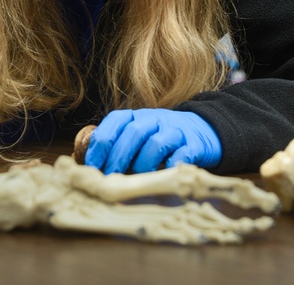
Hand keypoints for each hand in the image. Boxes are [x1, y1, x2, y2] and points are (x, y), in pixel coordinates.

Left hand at [84, 108, 221, 173]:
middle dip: (118, 156)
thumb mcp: (139, 134)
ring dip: (142, 164)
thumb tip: (92, 166)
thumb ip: (119, 144)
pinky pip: (180, 155)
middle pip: (133, 132)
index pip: (115, 121)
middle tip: (110, 176)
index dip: (101, 142)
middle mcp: (155, 119)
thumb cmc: (160, 139)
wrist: (201, 130)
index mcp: (138, 116)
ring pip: (155, 144)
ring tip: (138, 177)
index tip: (92, 164)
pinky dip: (169, 167)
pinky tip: (161, 177)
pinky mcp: (193, 145)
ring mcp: (175, 131)